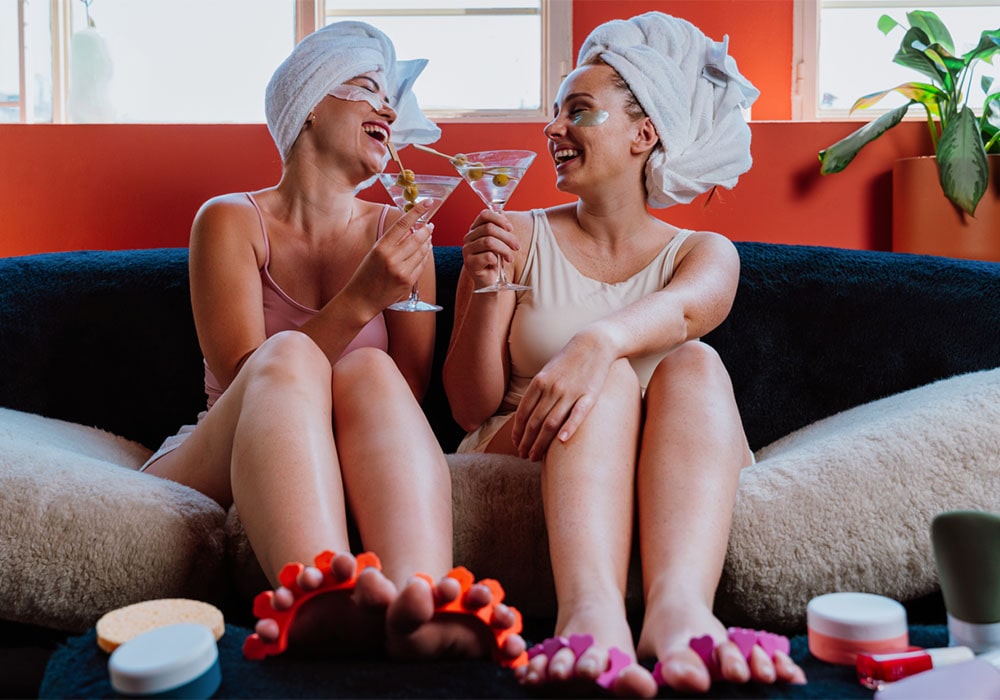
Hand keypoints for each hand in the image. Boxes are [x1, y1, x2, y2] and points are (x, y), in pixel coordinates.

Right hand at [350, 199, 434, 310]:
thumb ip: (391, 242)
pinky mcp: (408, 282)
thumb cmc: (366, 274)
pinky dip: (425, 256)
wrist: (361, 299)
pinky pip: (422, 265)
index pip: (403, 224)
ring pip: (422, 251)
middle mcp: (392, 258)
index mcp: (381, 247)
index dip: (417, 212)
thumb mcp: (374, 253)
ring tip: (428, 237)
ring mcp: (401, 271)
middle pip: (417, 238)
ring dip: (427, 242)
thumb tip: (411, 230)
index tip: (427, 203)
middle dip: (426, 229)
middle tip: (430, 225)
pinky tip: (425, 251)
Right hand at [461, 209, 519, 289]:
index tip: (510, 228)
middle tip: (516, 247)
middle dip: (507, 237)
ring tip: (510, 257)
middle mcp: (468, 238)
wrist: (489, 281)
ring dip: (504, 249)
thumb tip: (502, 212)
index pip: (484, 215)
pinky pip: (487, 256)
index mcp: (475, 229)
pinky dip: (497, 260)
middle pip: (489, 228)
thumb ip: (499, 228)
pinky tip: (499, 263)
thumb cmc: (494, 260)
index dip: (499, 219)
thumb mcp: (499, 241)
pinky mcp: (469, 263)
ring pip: (489, 242)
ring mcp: (467, 250)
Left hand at [511, 333, 615, 460]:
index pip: (523, 413)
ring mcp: (570, 392)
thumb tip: (525, 415)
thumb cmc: (568, 361)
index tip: (516, 444)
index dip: (518, 432)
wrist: (593, 344)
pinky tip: (560, 442)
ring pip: (551, 423)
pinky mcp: (589, 395)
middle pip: (535, 422)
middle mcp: (552, 388)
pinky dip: (568, 429)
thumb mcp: (546, 372)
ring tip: (534, 456)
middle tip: (523, 455)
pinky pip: (577, 415)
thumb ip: (536, 392)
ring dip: (540, 443)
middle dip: (526, 442)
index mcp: (539, 383)